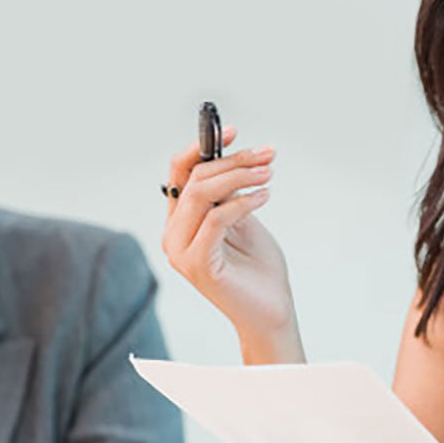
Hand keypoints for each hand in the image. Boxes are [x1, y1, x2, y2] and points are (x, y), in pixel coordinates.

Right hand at [162, 127, 305, 363]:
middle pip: (194, 179)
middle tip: (267, 155)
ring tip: (269, 173)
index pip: (180, 173)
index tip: (233, 131)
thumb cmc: (257, 268)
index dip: (203, 148)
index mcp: (180, 221)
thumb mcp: (243, 219)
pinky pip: (215, 219)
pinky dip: (242, 202)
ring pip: (201, 193)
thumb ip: (229, 193)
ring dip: (240, 176)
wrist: (270, 311)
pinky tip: (264, 197)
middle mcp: (173, 234)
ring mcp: (181, 250)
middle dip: (233, 161)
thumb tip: (231, 155)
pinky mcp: (196, 264)